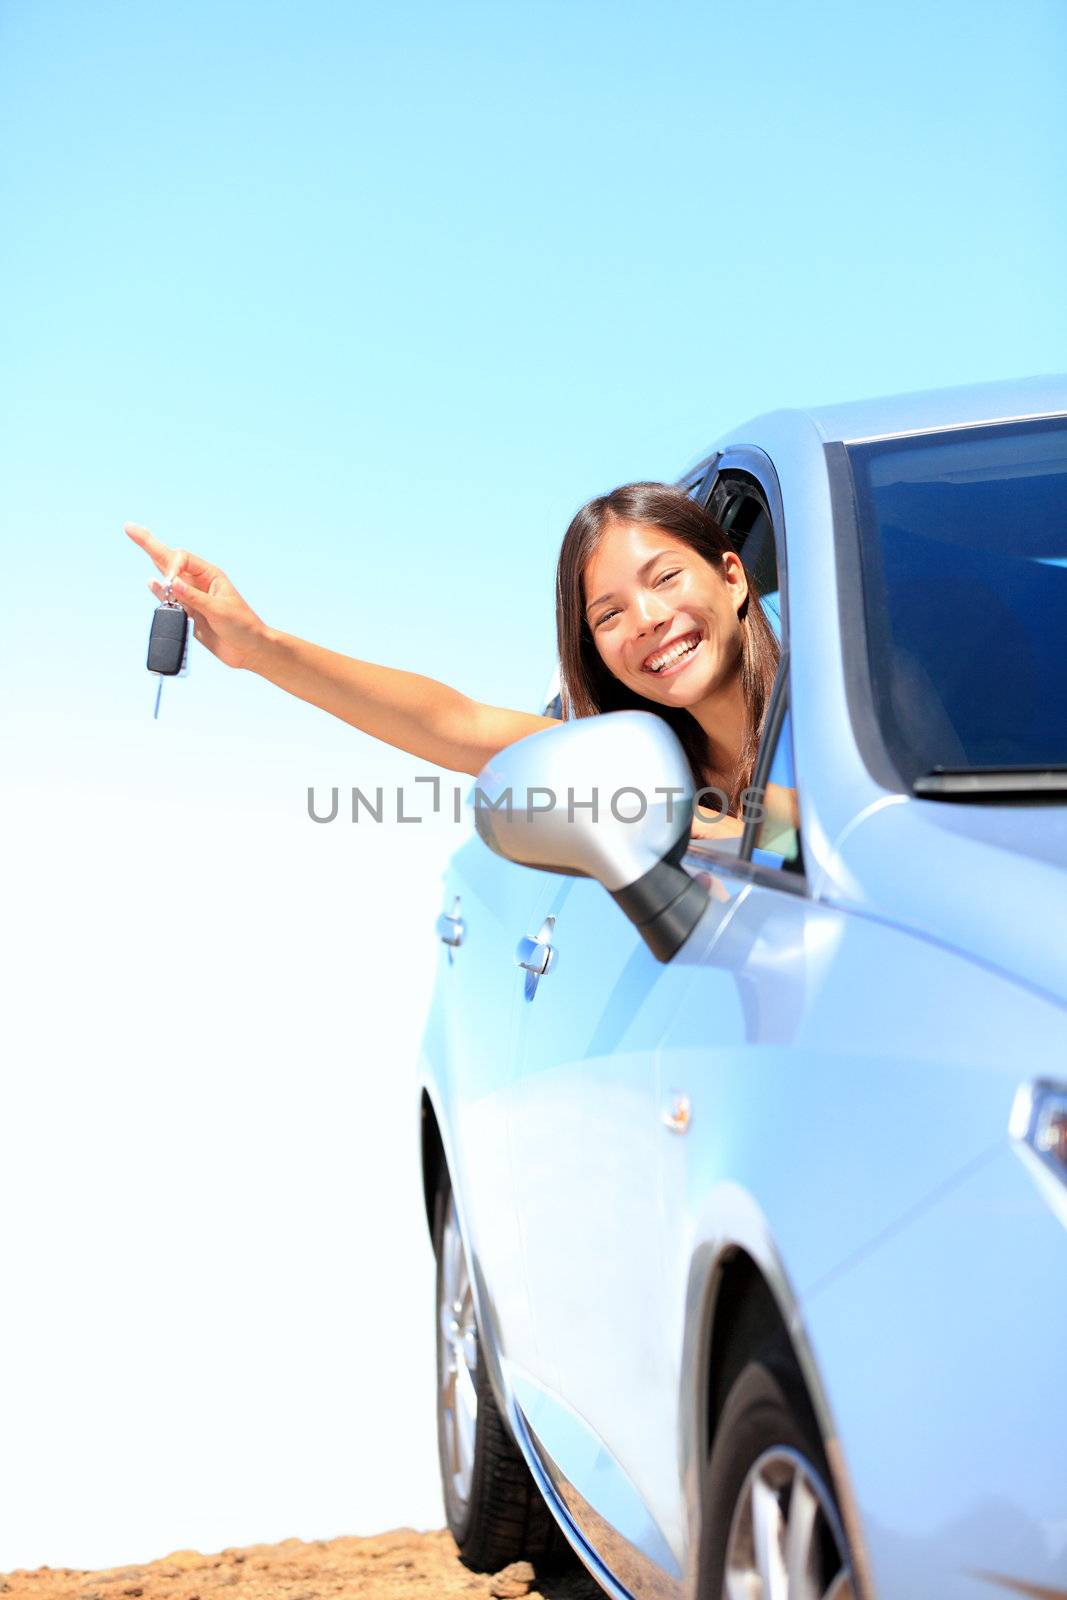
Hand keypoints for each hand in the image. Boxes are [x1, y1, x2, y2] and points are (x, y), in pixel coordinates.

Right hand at [125, 523, 268, 670]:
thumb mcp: (219, 611)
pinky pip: (169, 600)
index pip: (182, 559)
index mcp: (210, 575)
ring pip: (167, 577)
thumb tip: (171, 583)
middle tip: (129, 527)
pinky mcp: (189, 614)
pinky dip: (158, 592)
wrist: (250, 650)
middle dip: (149, 544)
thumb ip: (194, 598)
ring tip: (137, 539)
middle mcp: (198, 583)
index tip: (170, 586)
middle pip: (170, 560)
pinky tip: (151, 582)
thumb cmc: (243, 627)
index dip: (171, 567)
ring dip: (153, 563)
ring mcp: (192, 598)